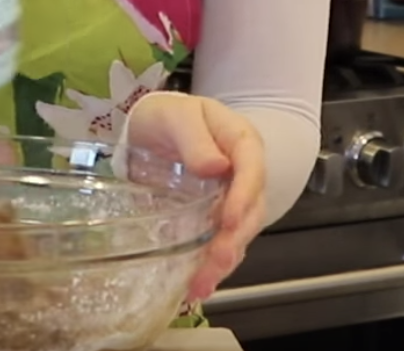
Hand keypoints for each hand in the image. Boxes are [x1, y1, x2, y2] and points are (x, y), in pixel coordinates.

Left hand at [123, 92, 265, 302]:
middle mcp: (241, 174)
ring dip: (223, 261)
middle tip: (215, 261)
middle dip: (235, 239)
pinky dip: (211, 266)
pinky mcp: (214, 218)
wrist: (151, 127)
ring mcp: (230, 198)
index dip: (244, 196)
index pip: (252, 167)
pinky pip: (220, 243)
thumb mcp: (177, 115)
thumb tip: (216, 166)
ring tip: (201, 284)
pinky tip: (197, 286)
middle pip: (251, 209)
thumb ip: (195, 138)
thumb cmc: (167, 115)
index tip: (228, 220)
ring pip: (238, 233)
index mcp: (239, 141)